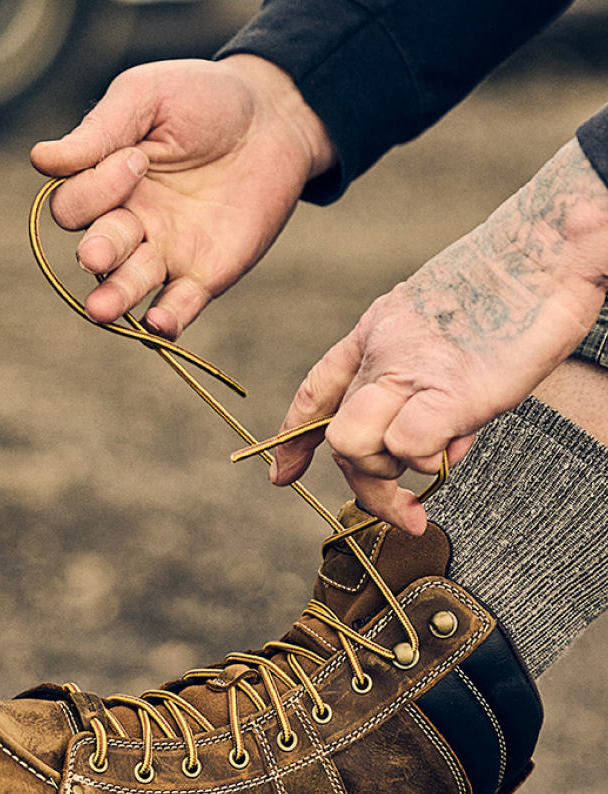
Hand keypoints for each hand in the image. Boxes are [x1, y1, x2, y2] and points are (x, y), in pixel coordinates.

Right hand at [31, 55, 336, 338]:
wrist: (273, 118)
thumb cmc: (202, 100)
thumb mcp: (146, 98)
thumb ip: (99, 131)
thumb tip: (40, 159)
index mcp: (104, 184)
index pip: (75, 204)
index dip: (95, 189)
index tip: (138, 158)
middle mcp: (128, 224)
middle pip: (96, 250)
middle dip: (96, 254)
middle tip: (97, 253)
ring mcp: (164, 254)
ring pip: (129, 285)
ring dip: (115, 297)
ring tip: (102, 310)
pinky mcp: (203, 275)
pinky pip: (179, 307)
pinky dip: (167, 320)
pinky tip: (158, 323)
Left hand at [270, 137, 607, 533]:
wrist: (551, 245)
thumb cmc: (518, 286)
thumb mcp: (449, 328)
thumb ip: (426, 382)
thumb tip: (432, 445)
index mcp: (376, 330)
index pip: (317, 389)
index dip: (295, 439)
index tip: (283, 474)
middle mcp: (381, 353)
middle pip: (337, 439)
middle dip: (367, 484)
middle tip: (407, 507)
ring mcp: (409, 372)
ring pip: (354, 447)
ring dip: (395, 473)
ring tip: (446, 450)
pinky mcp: (448, 393)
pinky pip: (407, 447)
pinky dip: (431, 461)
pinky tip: (459, 439)